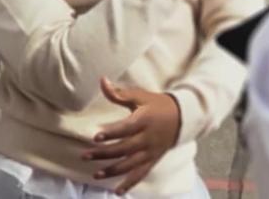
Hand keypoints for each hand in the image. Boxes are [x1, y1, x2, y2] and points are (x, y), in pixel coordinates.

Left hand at [85, 79, 180, 193]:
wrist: (183, 116)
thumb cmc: (158, 104)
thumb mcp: (141, 96)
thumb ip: (120, 93)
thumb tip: (102, 81)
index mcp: (145, 120)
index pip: (126, 128)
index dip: (111, 133)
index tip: (96, 137)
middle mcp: (148, 138)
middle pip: (124, 149)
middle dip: (104, 154)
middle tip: (85, 156)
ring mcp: (151, 151)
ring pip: (130, 164)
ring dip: (112, 171)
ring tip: (96, 174)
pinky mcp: (153, 159)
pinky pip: (141, 174)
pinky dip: (130, 184)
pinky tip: (117, 191)